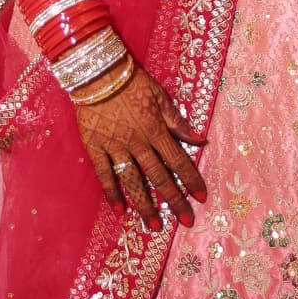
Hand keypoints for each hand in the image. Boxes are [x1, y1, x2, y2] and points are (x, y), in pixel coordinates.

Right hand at [73, 67, 206, 232]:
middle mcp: (138, 143)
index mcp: (156, 130)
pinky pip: (104, 175)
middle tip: (186, 221)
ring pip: (132, 181)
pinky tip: (120, 211)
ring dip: (144, 204)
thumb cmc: (132, 82)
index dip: (192, 180)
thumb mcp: (160, 97)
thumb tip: (201, 139)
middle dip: (174, 200)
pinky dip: (112, 193)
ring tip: (153, 225)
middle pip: (159, 176)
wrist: (97, 73)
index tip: (202, 198)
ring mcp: (115, 147)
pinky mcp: (95, 147)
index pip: (179, 160)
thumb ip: (178, 122)